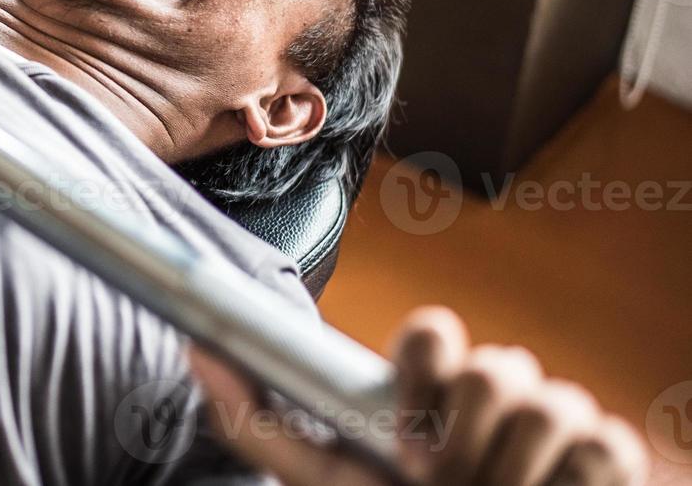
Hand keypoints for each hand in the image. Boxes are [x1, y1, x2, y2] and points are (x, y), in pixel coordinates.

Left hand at [189, 307, 647, 484]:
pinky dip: (566, 485)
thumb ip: (255, 419)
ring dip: (507, 473)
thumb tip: (196, 348)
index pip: (433, 331)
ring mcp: (555, 417)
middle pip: (494, 365)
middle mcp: (492, 390)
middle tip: (439, 480)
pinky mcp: (606, 452)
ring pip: (545, 403)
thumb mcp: (322, 480)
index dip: (425, 360)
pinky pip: (600, 444)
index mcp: (430, 389)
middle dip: (463, 435)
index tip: (404, 425)